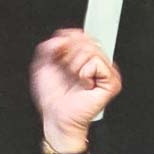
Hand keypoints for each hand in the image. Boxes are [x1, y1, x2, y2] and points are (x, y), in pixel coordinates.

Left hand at [29, 29, 121, 152]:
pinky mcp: (111, 82)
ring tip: (74, 78)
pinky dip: (85, 72)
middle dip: (69, 54)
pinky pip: (98, 62)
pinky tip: (84, 83)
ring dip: (75, 64)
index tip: (58, 57)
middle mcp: (96, 63)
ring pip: (92, 49)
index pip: (81, 35)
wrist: (56, 118)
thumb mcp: (42, 67)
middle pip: (87, 39)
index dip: (67, 41)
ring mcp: (106, 72)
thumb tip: (62, 37)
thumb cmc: (52, 98)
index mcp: (83, 58)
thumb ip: (48, 47)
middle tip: (66, 71)